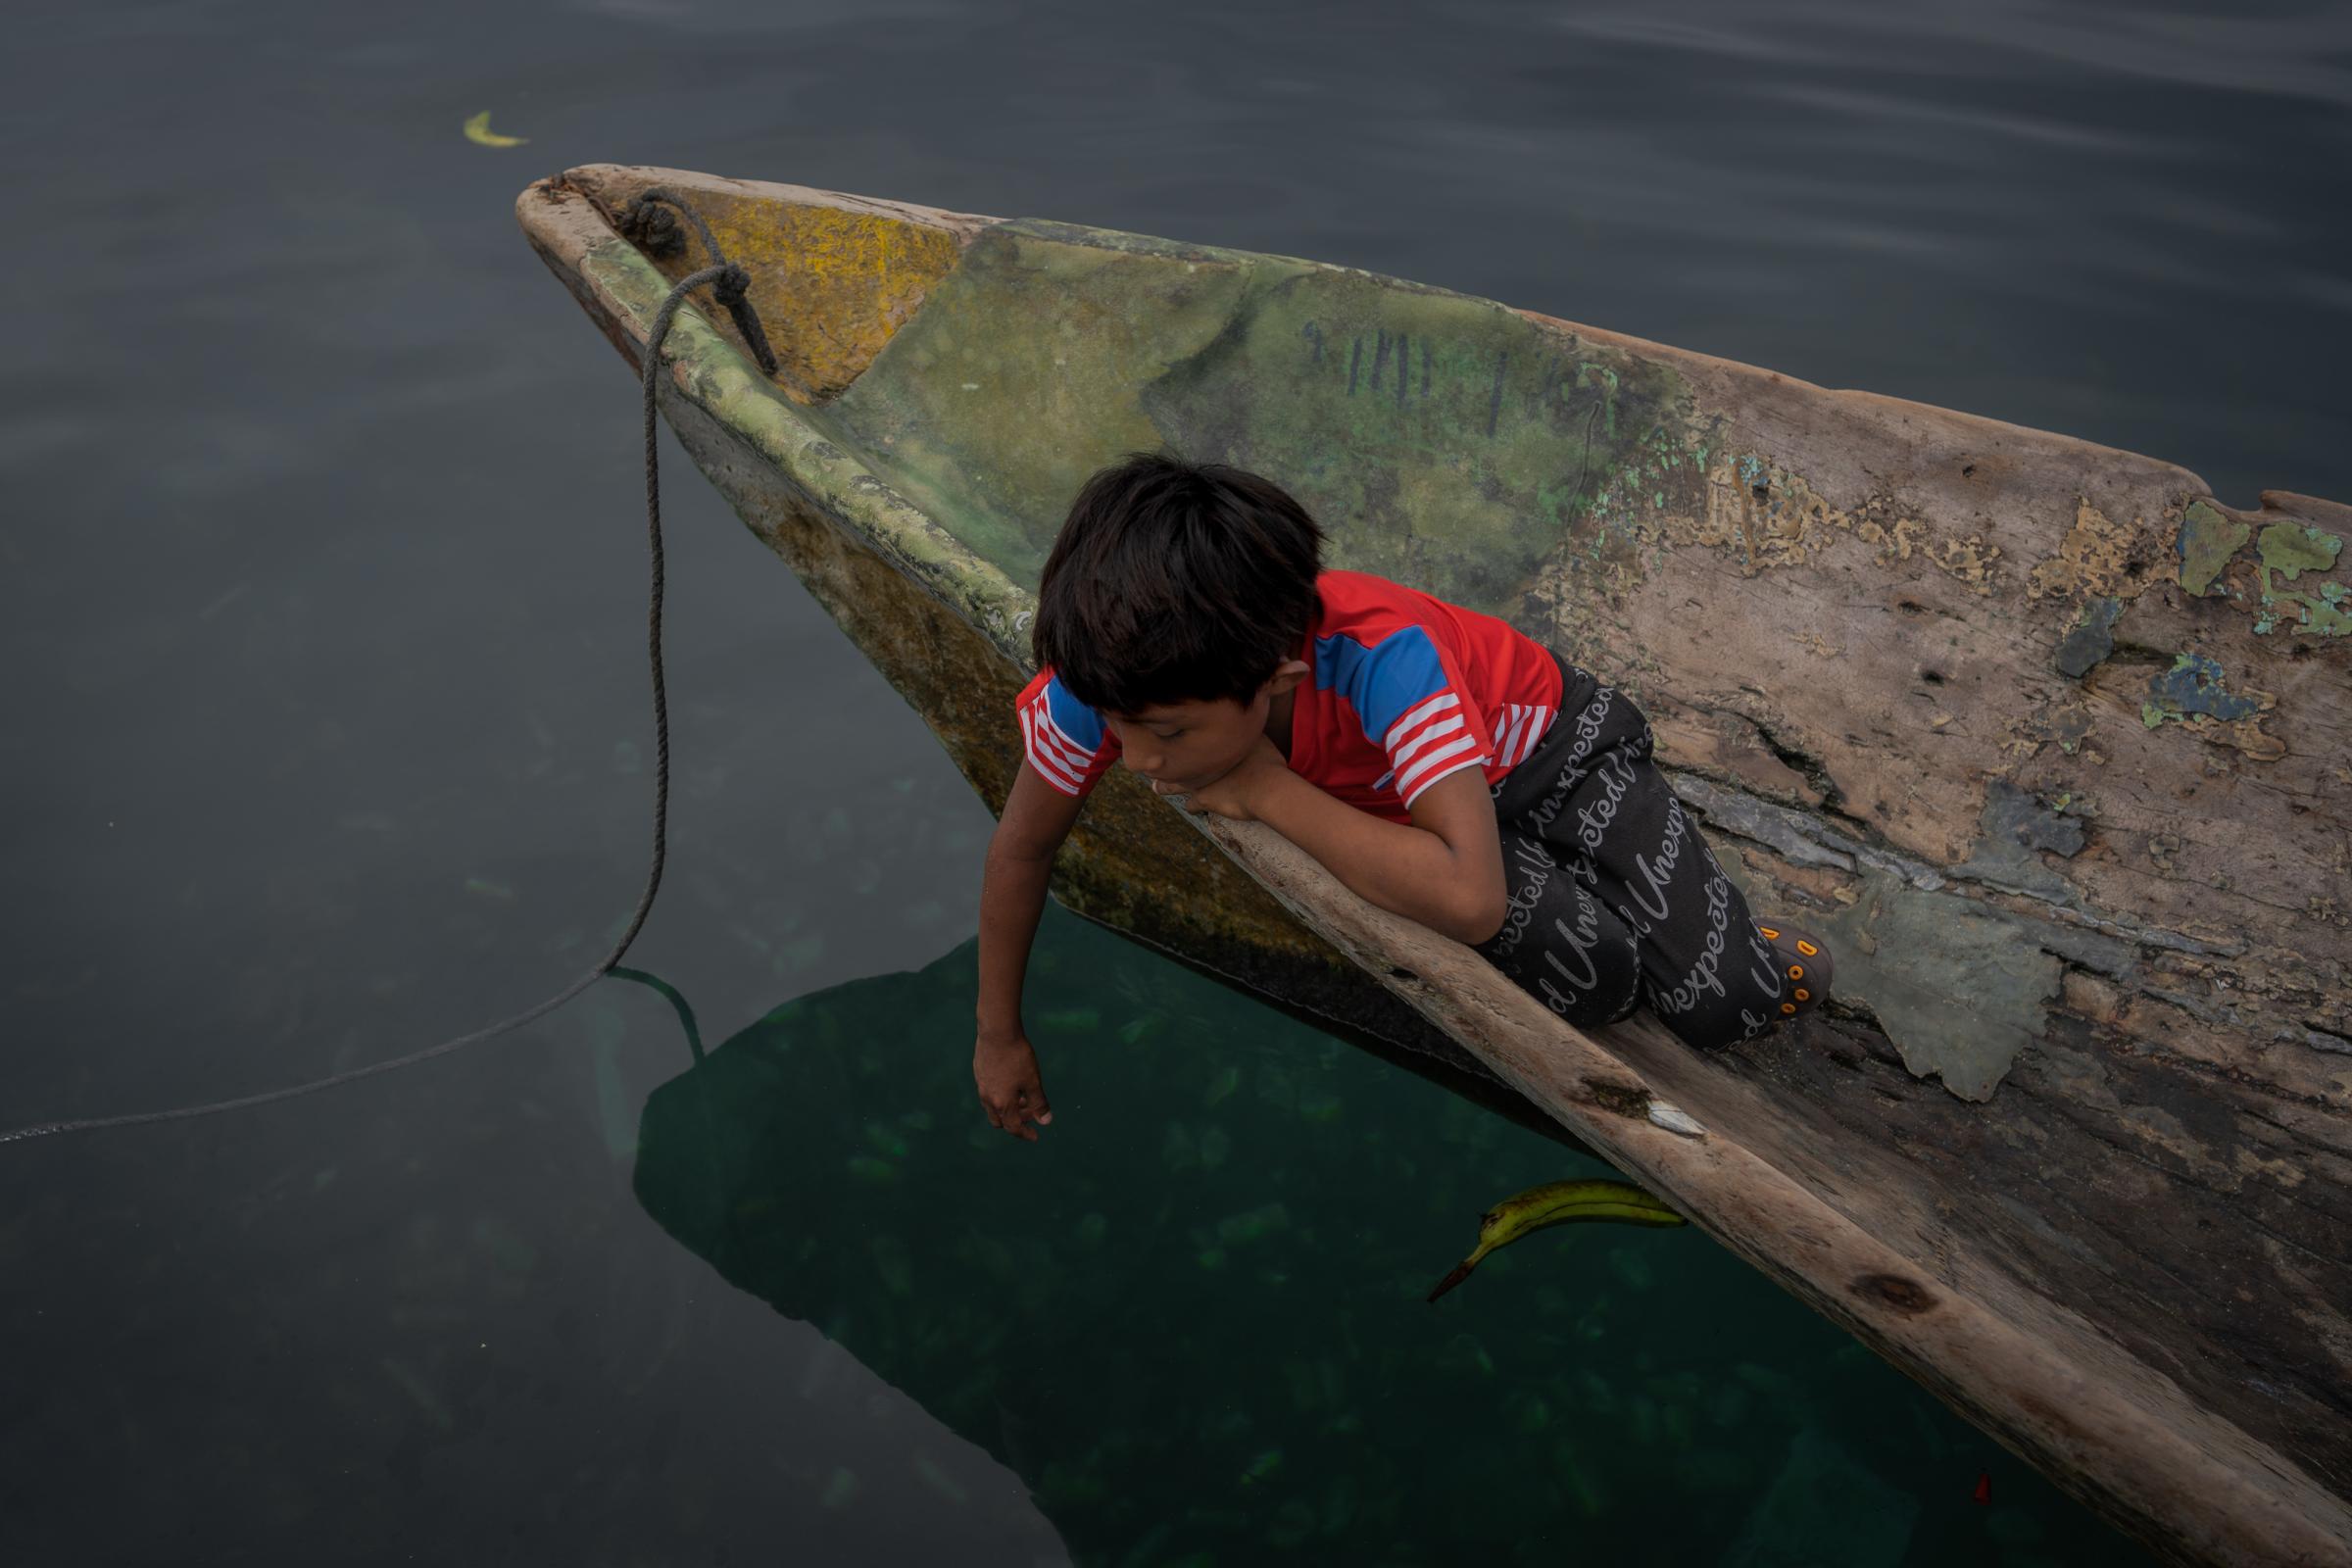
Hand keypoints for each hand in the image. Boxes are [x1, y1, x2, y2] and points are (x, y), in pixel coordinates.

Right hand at [974, 1030, 1051, 1141]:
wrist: (997, 1032)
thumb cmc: (1017, 1057)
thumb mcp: (1033, 1081)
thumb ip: (1039, 1103)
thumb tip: (1046, 1121)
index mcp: (1002, 1104)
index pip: (1013, 1127)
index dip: (1025, 1134)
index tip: (1035, 1136)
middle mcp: (988, 1098)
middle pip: (1000, 1120)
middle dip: (1016, 1121)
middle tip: (1032, 1113)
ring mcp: (981, 1086)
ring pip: (992, 1107)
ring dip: (1008, 1108)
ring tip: (1023, 1096)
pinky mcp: (979, 1073)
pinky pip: (988, 1093)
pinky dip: (1000, 1096)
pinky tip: (1011, 1082)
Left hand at [1152, 734, 1289, 821]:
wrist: (1267, 787)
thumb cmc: (1267, 761)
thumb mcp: (1260, 738)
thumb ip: (1248, 732)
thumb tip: (1249, 722)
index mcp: (1213, 741)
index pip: (1191, 738)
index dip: (1181, 740)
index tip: (1175, 740)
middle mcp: (1201, 757)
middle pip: (1176, 758)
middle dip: (1164, 760)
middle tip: (1154, 762)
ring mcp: (1199, 779)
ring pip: (1174, 782)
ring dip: (1166, 786)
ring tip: (1157, 787)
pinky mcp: (1203, 799)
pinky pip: (1191, 805)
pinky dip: (1193, 807)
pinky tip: (1193, 809)